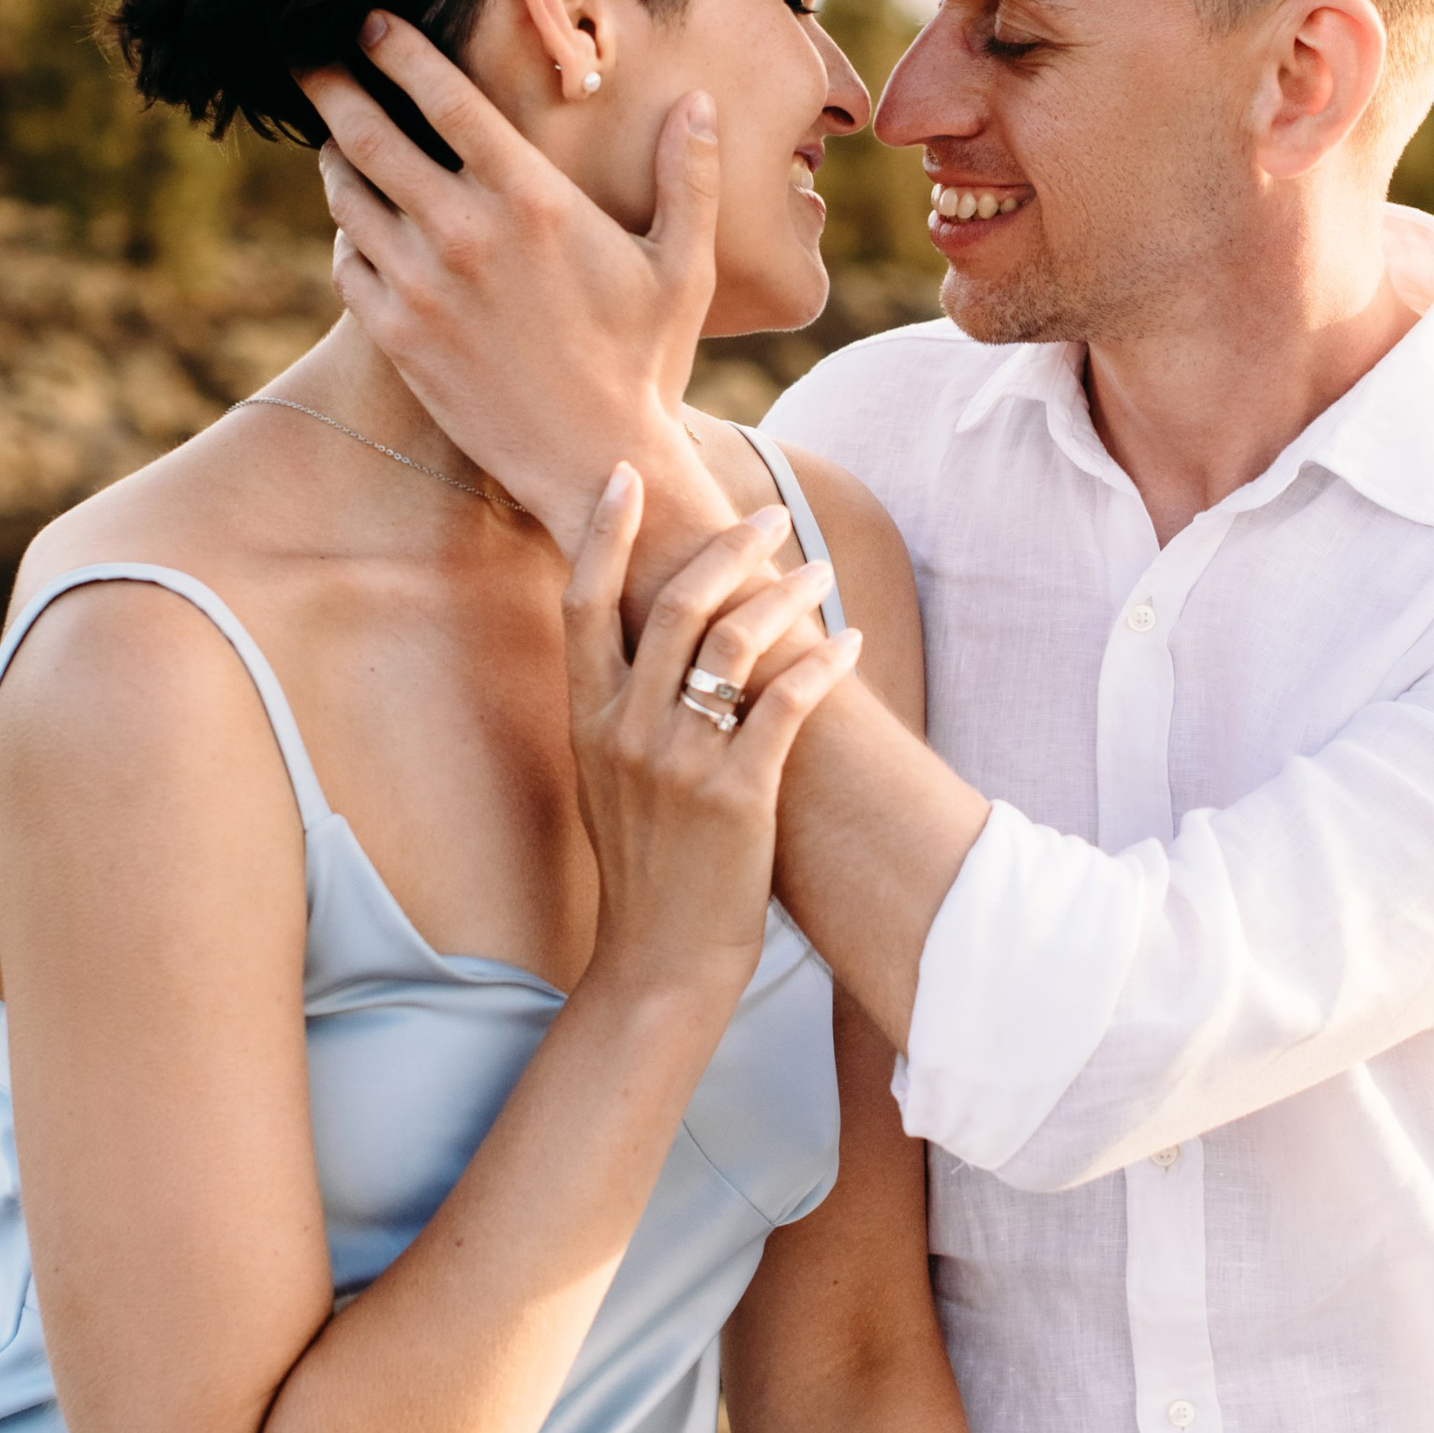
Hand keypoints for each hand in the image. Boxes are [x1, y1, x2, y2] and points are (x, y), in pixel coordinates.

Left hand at [302, 18, 723, 556]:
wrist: (597, 463)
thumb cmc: (648, 362)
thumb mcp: (682, 266)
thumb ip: (688, 176)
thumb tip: (697, 99)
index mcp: (531, 198)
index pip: (444, 97)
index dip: (397, 50)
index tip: (370, 21)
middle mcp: (464, 233)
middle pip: (369, 134)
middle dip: (331, 85)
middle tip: (310, 58)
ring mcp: (421, 287)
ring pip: (347, 197)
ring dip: (336, 159)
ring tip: (337, 140)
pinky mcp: (397, 338)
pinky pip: (346, 264)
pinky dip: (346, 236)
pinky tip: (359, 228)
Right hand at [563, 467, 859, 1004]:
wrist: (659, 958)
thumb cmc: (644, 862)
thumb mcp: (606, 774)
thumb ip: (620, 702)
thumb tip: (652, 630)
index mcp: (585, 717)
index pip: (585, 600)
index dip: (604, 531)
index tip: (627, 474)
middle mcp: (624, 730)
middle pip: (676, 602)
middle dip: (729, 546)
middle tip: (772, 518)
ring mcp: (680, 762)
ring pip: (739, 640)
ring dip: (788, 593)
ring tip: (820, 573)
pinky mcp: (737, 795)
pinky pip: (788, 701)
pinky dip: (823, 661)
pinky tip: (849, 643)